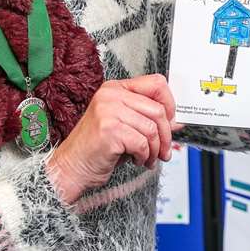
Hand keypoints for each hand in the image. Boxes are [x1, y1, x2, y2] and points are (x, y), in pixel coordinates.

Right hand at [46, 75, 177, 204]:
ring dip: (155, 149)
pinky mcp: (108, 129)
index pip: (156, 83)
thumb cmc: (98, 148)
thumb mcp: (128, 128)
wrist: (72, 167)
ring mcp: (108, 110)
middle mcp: (111, 95)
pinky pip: (141, 142)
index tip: (172, 122)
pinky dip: (143, 156)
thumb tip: (177, 122)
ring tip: (147, 158)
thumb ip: (150, 120)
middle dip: (166, 136)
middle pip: (158, 110)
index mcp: (116, 89)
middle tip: (164, 151)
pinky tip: (136, 160)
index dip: (170, 104)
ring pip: (152, 128)